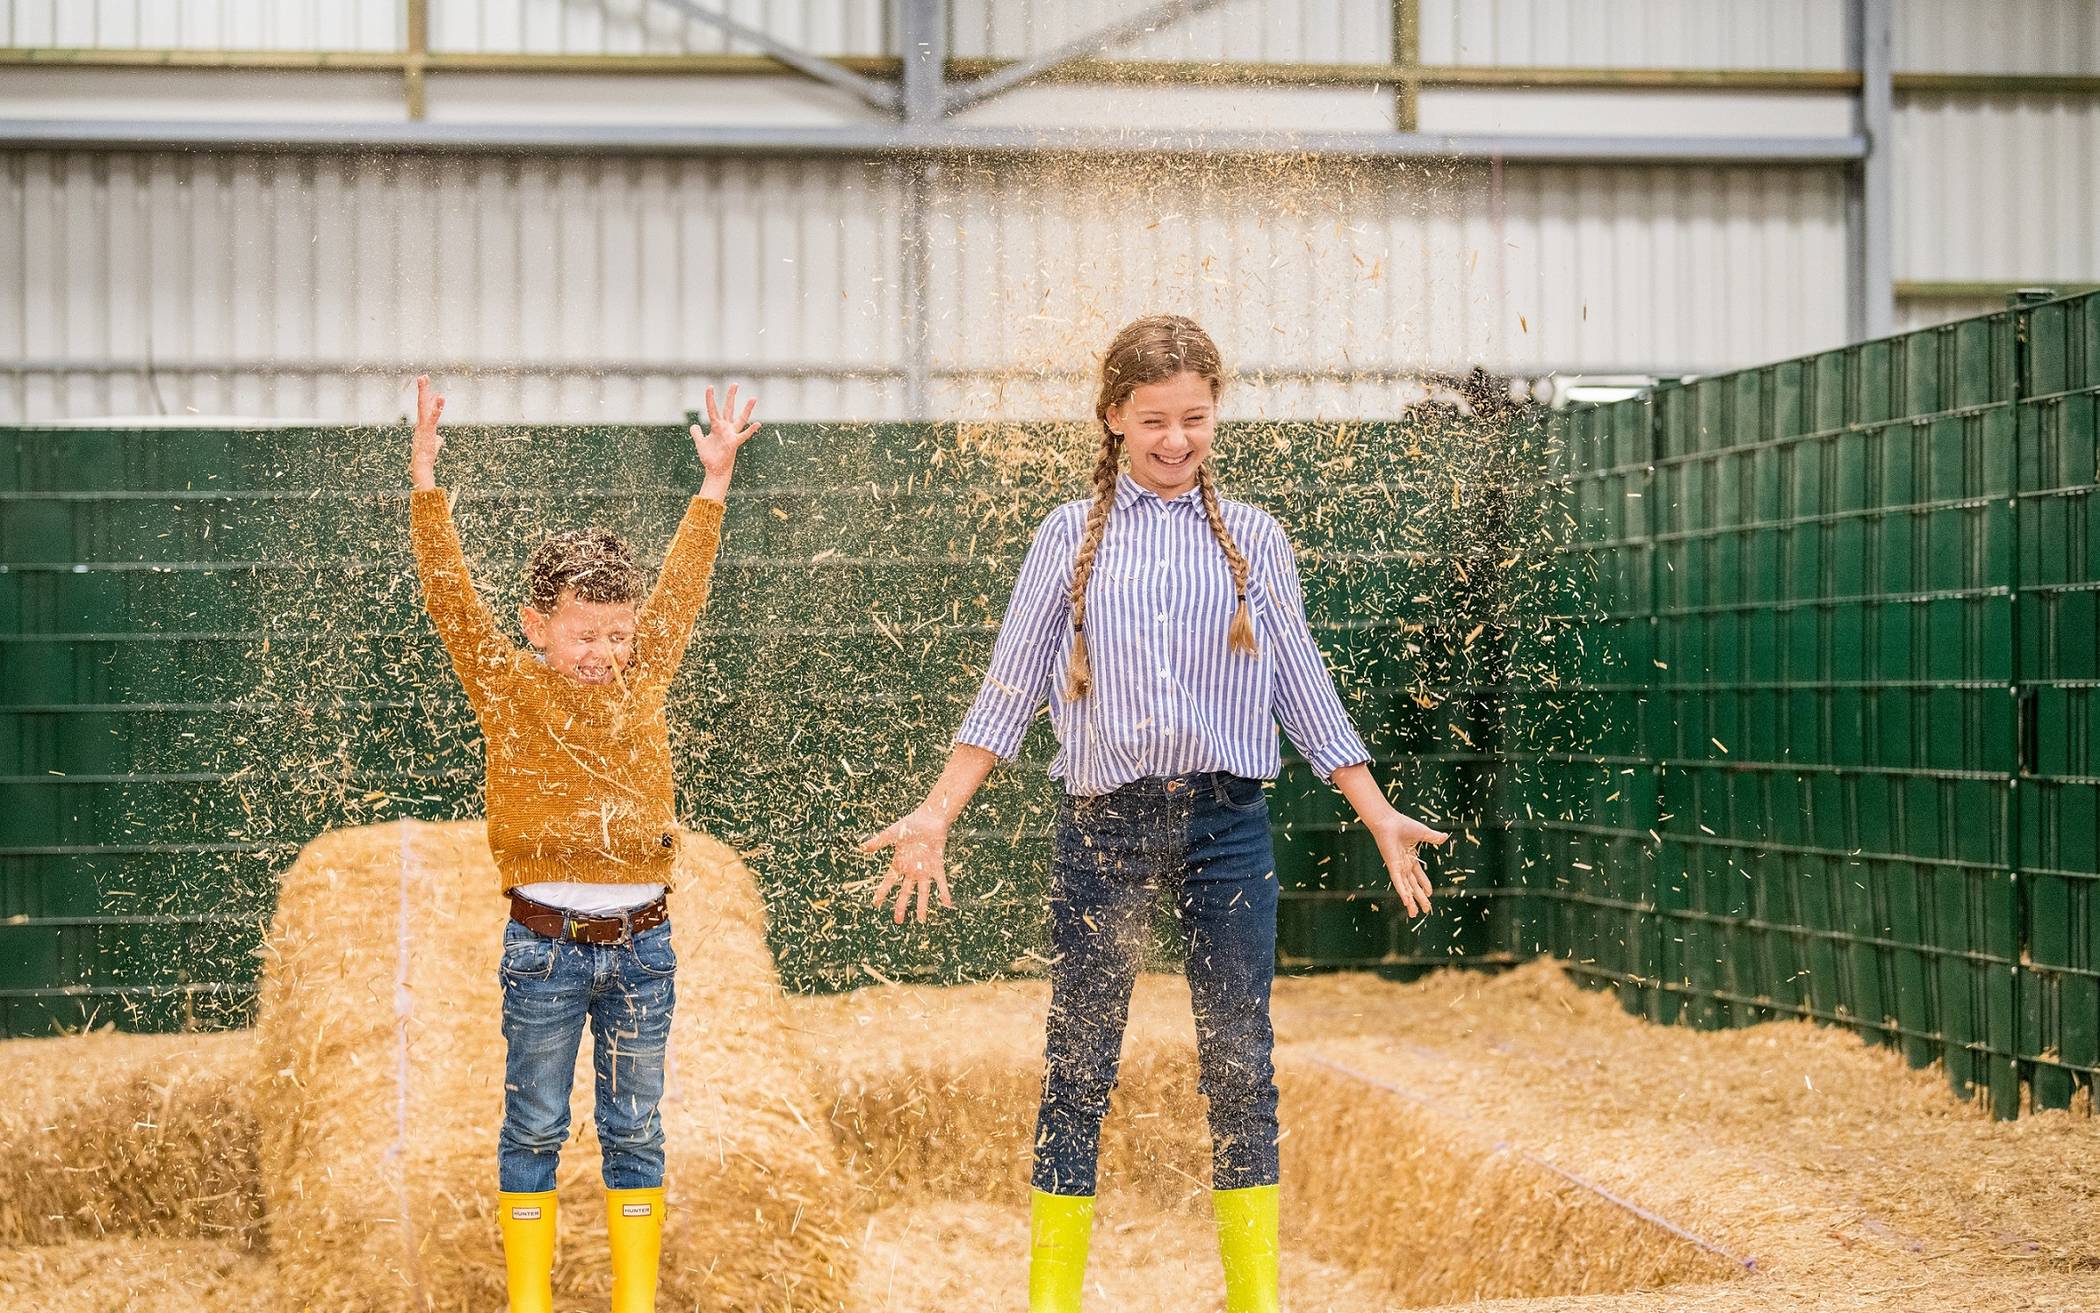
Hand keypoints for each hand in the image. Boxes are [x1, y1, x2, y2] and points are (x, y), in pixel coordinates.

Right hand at [410, 374, 445, 490]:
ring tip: (425, 378)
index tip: (430, 387)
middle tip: (423, 376)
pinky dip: (437, 407)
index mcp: (423, 425)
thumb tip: (440, 439)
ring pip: (423, 406)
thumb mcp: (433, 446)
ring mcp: (423, 426)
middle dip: (422, 389)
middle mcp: (421, 423)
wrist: (421, 466)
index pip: (425, 408)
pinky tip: (440, 397)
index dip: (428, 397)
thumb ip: (437, 440)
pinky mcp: (427, 430)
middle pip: (421, 403)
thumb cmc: (426, 458)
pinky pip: (432, 416)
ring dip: (424, 391)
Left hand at [690, 384, 760, 483]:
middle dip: (731, 396)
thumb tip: (694, 426)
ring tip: (753, 398)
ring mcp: (731, 434)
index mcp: (717, 427)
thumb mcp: (700, 443)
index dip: (710, 399)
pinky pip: (744, 435)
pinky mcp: (734, 443)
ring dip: (747, 409)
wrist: (715, 470)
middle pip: (729, 408)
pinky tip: (758, 423)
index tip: (710, 387)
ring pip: (741, 419)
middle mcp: (726, 428)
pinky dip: (751, 430)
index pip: (713, 409)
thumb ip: (697, 433)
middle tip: (735, 384)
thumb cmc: (709, 457)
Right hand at [859, 807, 954, 924]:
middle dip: (901, 906)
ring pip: (923, 892)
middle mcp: (912, 870)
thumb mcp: (891, 833)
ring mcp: (925, 870)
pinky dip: (944, 893)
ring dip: (922, 906)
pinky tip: (947, 904)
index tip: (875, 904)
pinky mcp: (937, 866)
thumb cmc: (910, 824)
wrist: (930, 818)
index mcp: (899, 864)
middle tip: (898, 921)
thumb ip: (878, 841)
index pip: (888, 882)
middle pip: (905, 892)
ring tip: (921, 920)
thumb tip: (861, 847)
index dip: (882, 893)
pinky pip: (941, 882)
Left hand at [1367, 810, 1449, 918]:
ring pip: (1406, 888)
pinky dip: (1403, 892)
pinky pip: (1399, 882)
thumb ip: (1434, 837)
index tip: (1429, 893)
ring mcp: (1398, 867)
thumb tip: (1445, 837)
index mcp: (1410, 857)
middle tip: (1426, 910)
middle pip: (1413, 885)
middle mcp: (1403, 864)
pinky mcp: (1393, 866)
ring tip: (1415, 914)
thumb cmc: (1402, 824)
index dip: (1424, 884)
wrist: (1388, 821)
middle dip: (1420, 898)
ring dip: (1411, 901)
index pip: (1418, 875)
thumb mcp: (1423, 832)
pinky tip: (1407, 902)